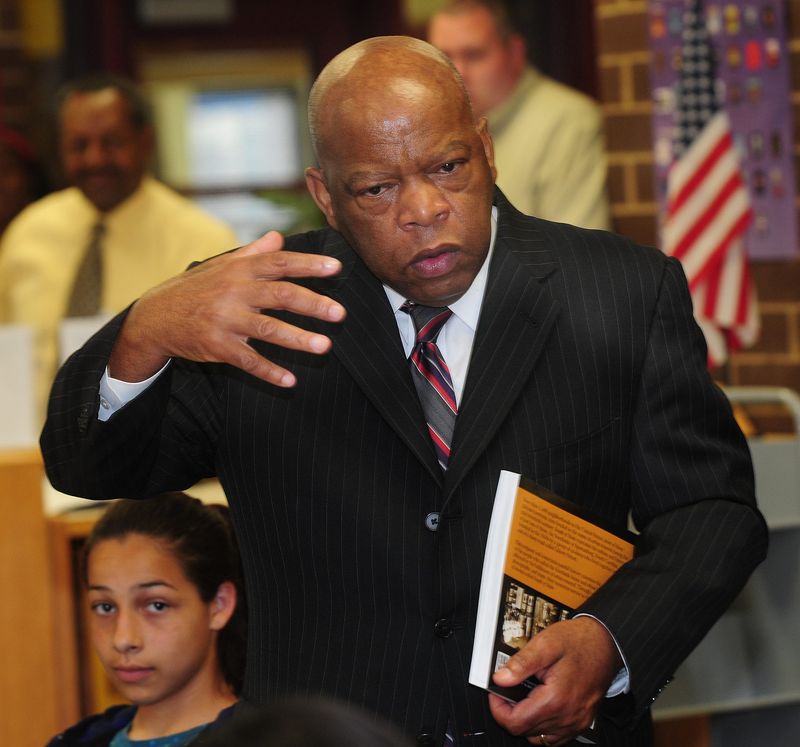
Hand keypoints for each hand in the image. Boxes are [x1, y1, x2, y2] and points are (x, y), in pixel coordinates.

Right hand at [109, 230, 345, 385]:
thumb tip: (279, 236)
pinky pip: (247, 361)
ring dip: (298, 339)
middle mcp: (233, 292)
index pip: (279, 264)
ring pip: (267, 330)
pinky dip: (269, 372)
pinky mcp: (216, 346)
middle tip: (340, 314)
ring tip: (325, 347)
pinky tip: (290, 381)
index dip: (308, 265)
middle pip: (280, 296)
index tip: (336, 268)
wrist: (153, 317)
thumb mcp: (220, 266)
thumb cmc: (195, 289)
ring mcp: (224, 320)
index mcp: (238, 270)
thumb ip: (253, 253)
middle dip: (312, 304)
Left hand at [488, 617, 620, 745]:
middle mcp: (567, 716)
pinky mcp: (581, 722)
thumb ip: (521, 662)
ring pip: (539, 737)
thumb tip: (500, 678)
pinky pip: (555, 737)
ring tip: (525, 696)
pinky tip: (540, 706)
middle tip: (509, 689)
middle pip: (525, 731)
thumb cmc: (579, 642)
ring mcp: (576, 722)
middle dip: (511, 712)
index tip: (496, 693)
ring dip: (526, 721)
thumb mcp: (546, 643)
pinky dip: (542, 727)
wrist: (606, 643)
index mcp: (556, 699)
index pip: (515, 723)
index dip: (498, 709)